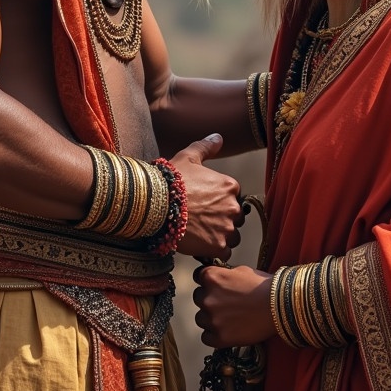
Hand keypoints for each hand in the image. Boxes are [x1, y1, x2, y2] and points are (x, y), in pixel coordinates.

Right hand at [170, 134, 241, 260]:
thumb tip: (219, 137)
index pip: (233, 198)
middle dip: (222, 220)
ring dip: (220, 236)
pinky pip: (224, 253)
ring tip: (200, 234)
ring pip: (231, 236)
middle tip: (201, 220)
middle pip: (234, 218)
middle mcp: (233, 207)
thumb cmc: (171, 180)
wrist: (156, 205)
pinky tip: (200, 245)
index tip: (204, 204)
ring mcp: (227, 228)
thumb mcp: (188, 157)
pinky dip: (214, 250)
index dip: (219, 202)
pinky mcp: (218, 247)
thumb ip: (205, 147)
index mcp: (230, 186)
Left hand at [193, 263, 275, 348]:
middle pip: (198, 298)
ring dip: (211, 318)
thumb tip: (218, 278)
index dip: (208, 282)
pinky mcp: (219, 337)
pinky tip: (227, 330)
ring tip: (229, 318)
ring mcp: (212, 319)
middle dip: (209, 299)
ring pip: (200, 318)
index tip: (215, 286)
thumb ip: (224, 274)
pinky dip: (214, 335)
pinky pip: (206, 337)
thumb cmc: (263, 287)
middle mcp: (207, 297)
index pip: (198, 277)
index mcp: (212, 277)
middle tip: (226, 303)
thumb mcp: (241, 271)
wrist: (279, 307)